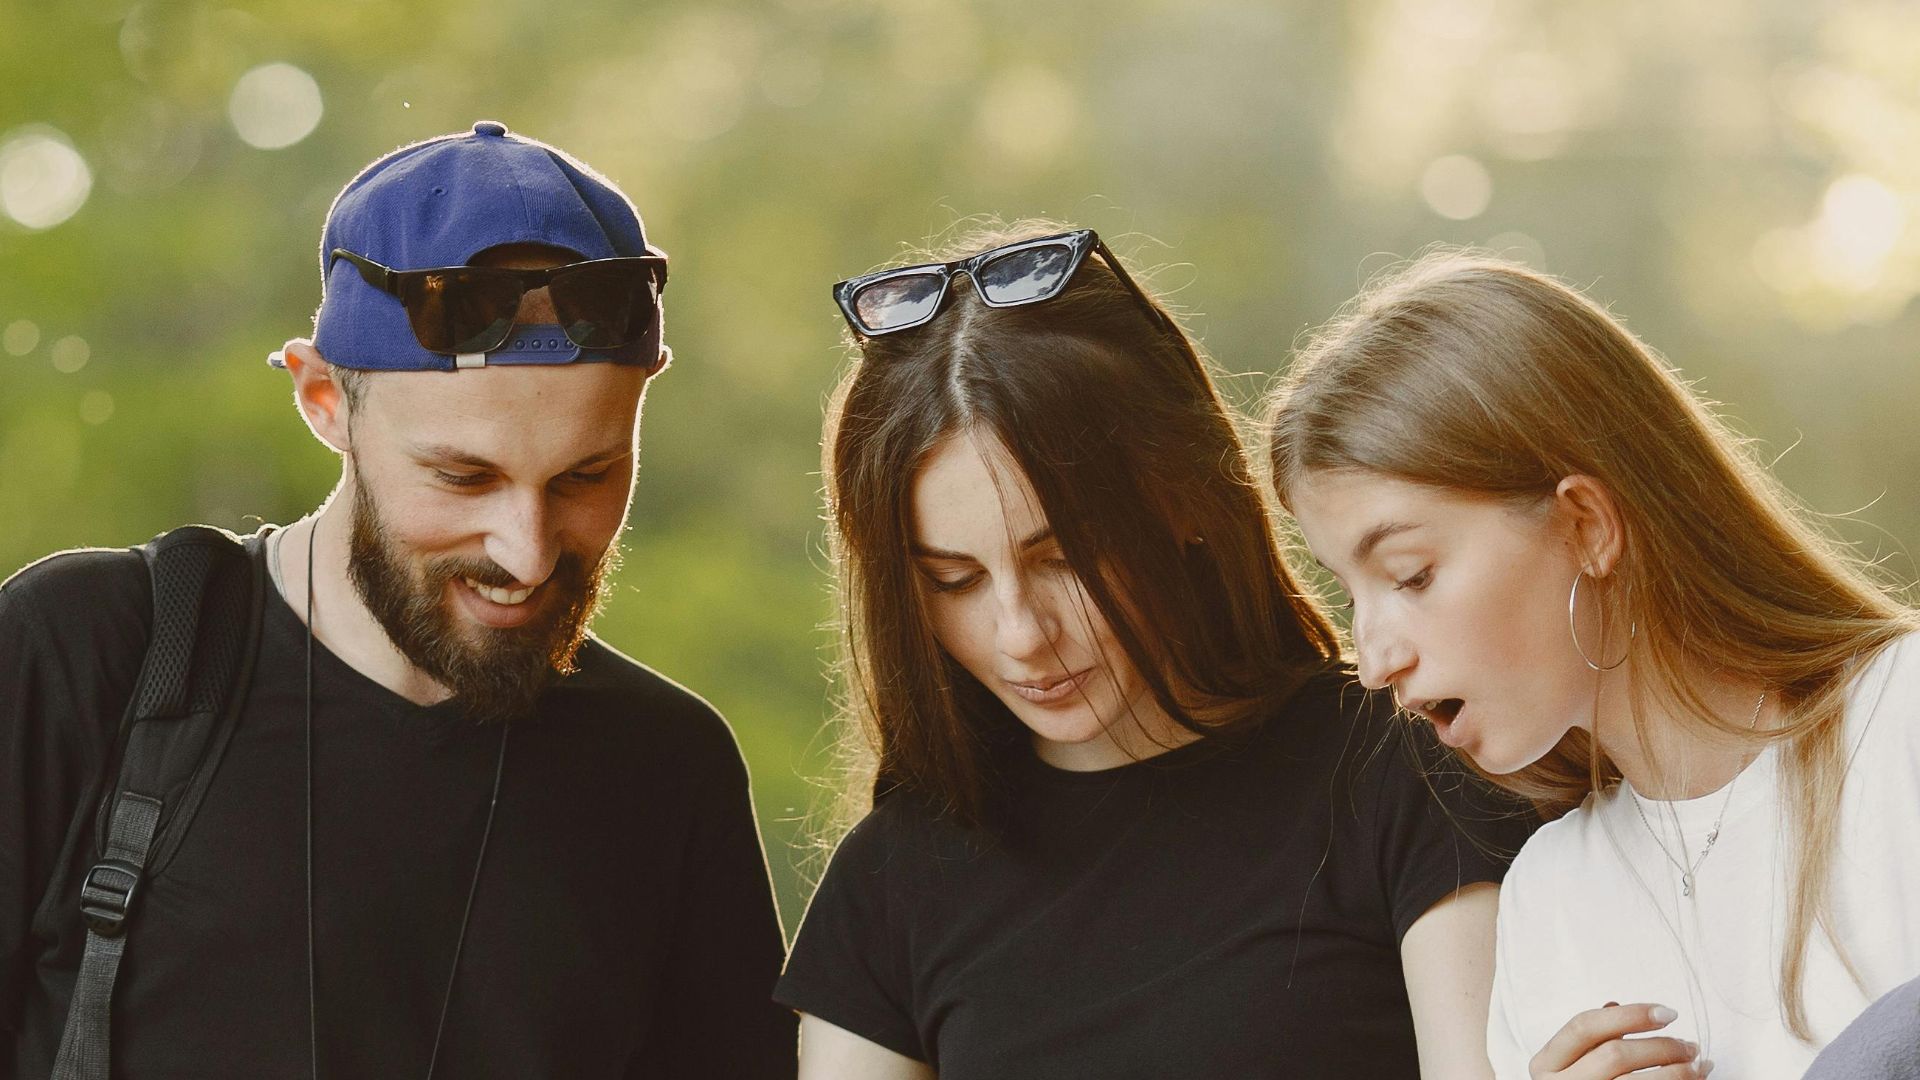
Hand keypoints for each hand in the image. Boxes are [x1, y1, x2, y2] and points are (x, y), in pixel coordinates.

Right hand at [1528, 1002, 1709, 1078]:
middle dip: (1660, 1046)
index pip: (1585, 1026)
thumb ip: (1591, 1039)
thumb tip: (1615, 1005)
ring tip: (1697, 1064)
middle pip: (1614, 1054)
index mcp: (1546, 1063)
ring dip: (1677, 1072)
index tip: (1666, 1013)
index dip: (1628, 1015)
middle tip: (1689, 1046)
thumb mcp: (1572, 1064)